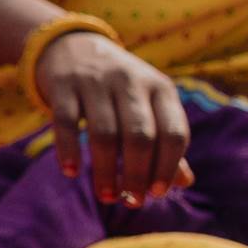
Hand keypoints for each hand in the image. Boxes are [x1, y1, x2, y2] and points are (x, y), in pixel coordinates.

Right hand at [34, 30, 195, 207]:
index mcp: (160, 88)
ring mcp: (95, 80)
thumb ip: (165, 140)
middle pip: (140, 137)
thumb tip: (184, 182)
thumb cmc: (119, 88)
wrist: (72, 45)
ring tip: (107, 195)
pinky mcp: (63, 84)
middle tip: (131, 201)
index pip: (174, 132)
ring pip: (104, 134)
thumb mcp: (148, 104)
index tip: (158, 193)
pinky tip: (71, 172)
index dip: (169, 167)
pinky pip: (66, 122)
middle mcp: (130, 81)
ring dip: (105, 171)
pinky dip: (69, 150)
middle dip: (137, 175)